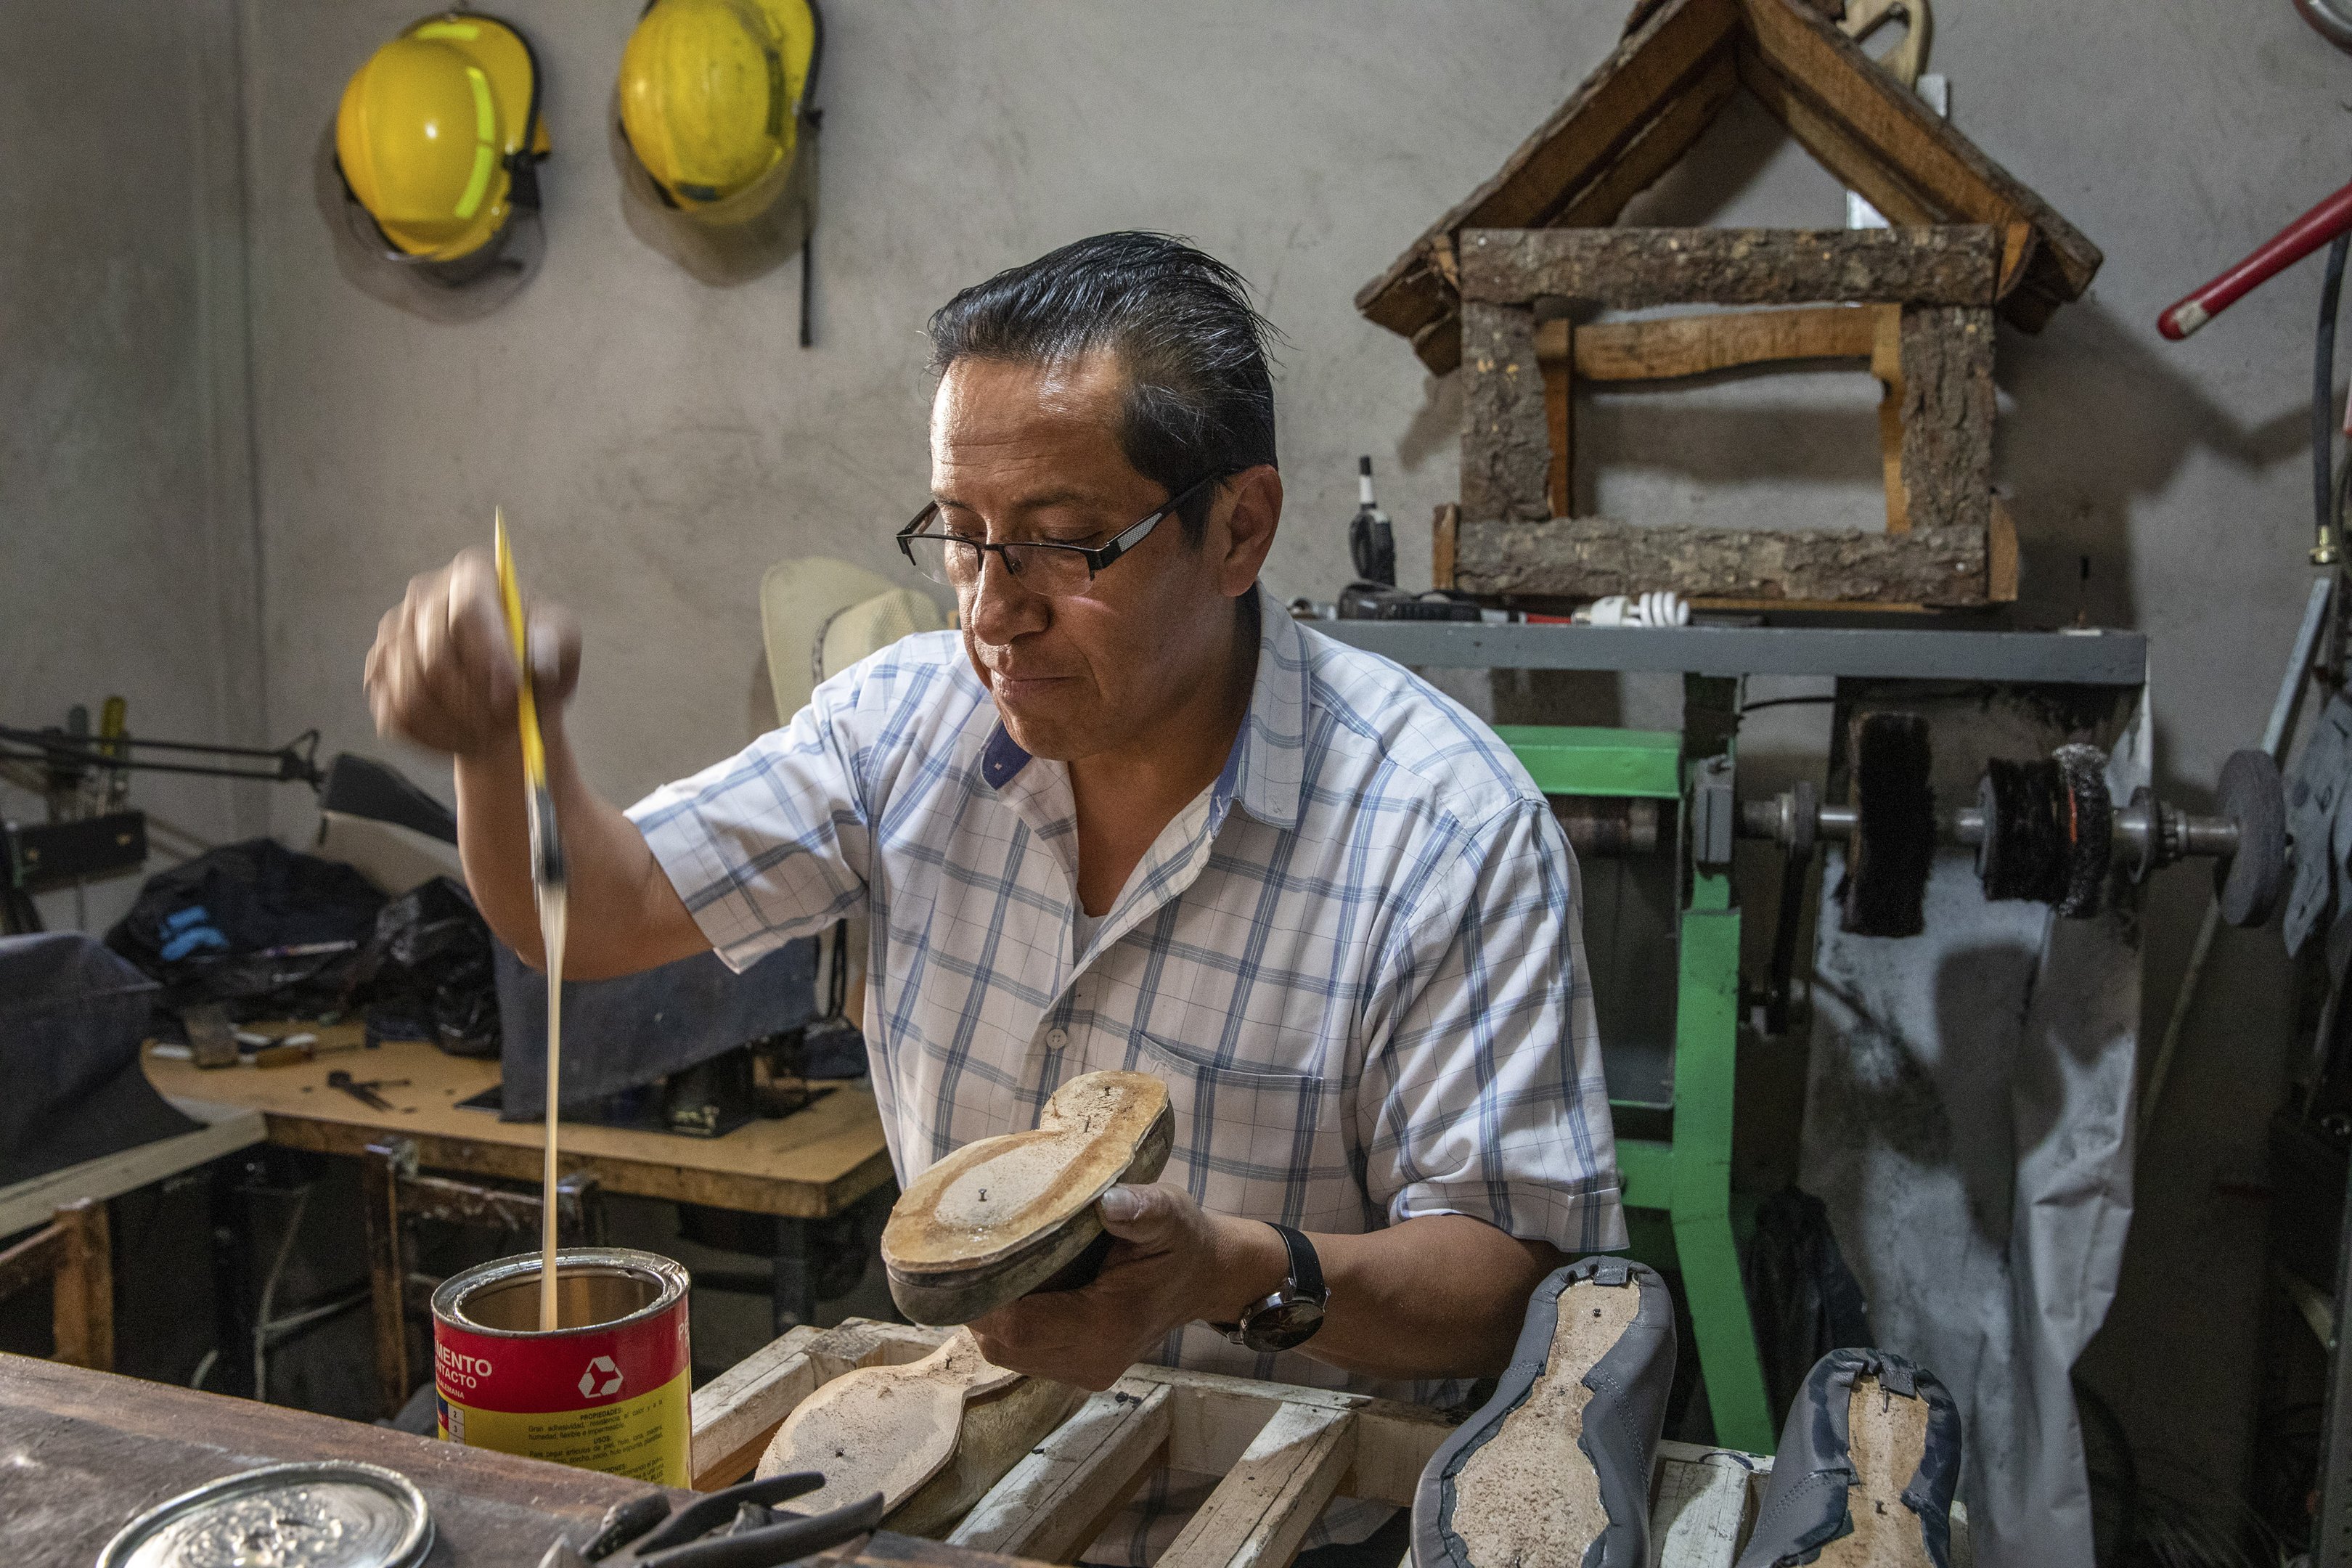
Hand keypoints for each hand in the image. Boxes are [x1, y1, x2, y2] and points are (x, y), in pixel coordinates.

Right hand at [364, 547, 579, 756]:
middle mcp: (423, 597)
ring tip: (493, 735)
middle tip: (508, 727)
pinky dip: (435, 738)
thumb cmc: (536, 659)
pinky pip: (397, 717)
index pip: (467, 610)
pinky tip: (465, 737)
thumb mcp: (562, 644)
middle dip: (475, 703)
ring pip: (413, 694)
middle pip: (434, 657)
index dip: (489, 655)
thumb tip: (538, 655)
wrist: (508, 689)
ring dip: (457, 726)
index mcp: (472, 577)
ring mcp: (393, 634)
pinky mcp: (378, 673)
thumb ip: (555, 644)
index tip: (513, 693)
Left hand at [966, 1184, 1284, 1391]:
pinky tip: (1004, 1283)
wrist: (1202, 1278)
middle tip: (960, 1252)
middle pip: (1003, 1342)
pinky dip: (1005, 1321)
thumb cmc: (1182, 1240)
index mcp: (1108, 1327)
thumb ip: (1142, 1209)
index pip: (1021, 1325)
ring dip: (986, 1312)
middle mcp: (1090, 1361)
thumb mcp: (1169, 1213)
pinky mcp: (1076, 1368)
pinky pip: (1020, 1351)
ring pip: (1005, 1350)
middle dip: (975, 1301)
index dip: (982, 1296)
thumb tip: (1109, 1203)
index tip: (961, 1255)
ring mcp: (1082, 1372)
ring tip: (977, 1264)